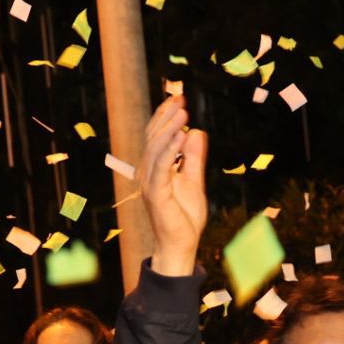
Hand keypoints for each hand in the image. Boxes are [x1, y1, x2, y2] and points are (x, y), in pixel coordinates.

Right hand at [141, 94, 208, 276]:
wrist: (181, 245)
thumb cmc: (184, 217)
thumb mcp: (193, 180)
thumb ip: (193, 157)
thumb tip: (196, 132)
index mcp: (155, 168)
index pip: (157, 136)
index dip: (165, 116)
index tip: (179, 99)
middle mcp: (147, 172)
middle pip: (154, 137)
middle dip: (167, 116)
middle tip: (181, 99)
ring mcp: (149, 182)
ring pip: (156, 149)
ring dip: (169, 128)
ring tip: (183, 113)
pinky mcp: (155, 193)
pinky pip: (162, 166)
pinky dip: (170, 150)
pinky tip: (181, 136)